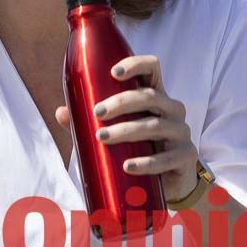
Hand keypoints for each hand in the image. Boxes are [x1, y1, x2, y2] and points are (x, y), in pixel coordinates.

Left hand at [54, 54, 197, 200]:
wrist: (171, 182)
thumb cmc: (140, 148)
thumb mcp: (117, 131)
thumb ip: (88, 122)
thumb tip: (60, 112)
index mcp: (155, 96)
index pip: (152, 68)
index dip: (136, 65)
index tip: (113, 72)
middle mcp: (172, 109)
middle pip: (150, 97)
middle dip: (121, 102)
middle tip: (97, 113)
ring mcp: (182, 132)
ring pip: (155, 126)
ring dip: (127, 130)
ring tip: (102, 137)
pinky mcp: (186, 157)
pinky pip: (167, 158)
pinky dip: (146, 162)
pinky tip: (128, 165)